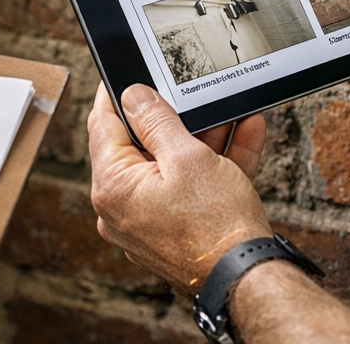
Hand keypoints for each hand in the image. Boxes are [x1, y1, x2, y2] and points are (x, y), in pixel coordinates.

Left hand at [90, 83, 268, 295]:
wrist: (246, 275)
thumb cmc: (215, 224)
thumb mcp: (187, 156)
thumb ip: (156, 120)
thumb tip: (133, 96)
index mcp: (114, 186)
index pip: (103, 126)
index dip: (116, 94)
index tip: (123, 73)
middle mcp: (122, 207)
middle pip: (142, 145)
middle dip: (174, 117)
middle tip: (191, 92)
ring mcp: (148, 220)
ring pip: (172, 164)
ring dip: (203, 137)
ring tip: (229, 111)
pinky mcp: (174, 229)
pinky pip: (190, 186)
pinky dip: (214, 163)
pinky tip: (243, 135)